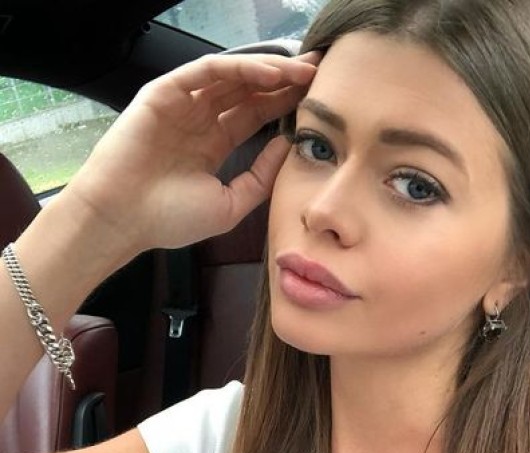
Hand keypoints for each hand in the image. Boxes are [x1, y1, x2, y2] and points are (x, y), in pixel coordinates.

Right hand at [65, 52, 318, 256]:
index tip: (319, 100)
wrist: (124, 220)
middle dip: (284, 81)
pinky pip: (207, 72)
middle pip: (249, 91)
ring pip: (232, 77)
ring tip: (302, 72)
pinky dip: (239, 68)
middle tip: (319, 73)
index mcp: (213, 144)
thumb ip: (260, 177)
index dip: (286, 104)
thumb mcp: (231, 204)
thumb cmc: (169, 219)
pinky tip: (269, 74)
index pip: (256, 114)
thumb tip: (288, 146)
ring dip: (268, 71)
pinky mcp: (164, 93)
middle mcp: (200, 120)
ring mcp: (182, 105)